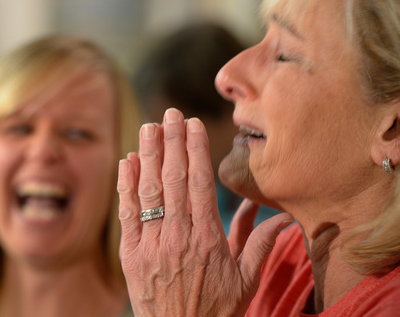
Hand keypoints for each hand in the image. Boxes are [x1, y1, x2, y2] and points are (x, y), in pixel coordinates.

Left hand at [117, 108, 292, 315]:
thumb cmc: (216, 309)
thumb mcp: (247, 280)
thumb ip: (262, 243)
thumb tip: (285, 216)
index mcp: (208, 238)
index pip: (199, 183)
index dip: (195, 150)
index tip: (194, 125)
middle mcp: (178, 236)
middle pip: (173, 179)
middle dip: (172, 142)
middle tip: (172, 114)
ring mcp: (151, 243)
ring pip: (149, 190)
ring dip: (148, 155)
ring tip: (150, 127)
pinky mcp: (130, 253)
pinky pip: (127, 213)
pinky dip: (126, 185)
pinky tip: (127, 160)